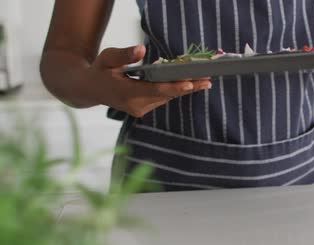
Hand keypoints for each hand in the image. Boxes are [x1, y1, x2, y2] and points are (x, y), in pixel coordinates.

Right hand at [88, 45, 211, 117]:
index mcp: (126, 94)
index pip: (155, 90)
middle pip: (166, 95)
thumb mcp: (107, 58)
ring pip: (167, 98)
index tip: (190, 83)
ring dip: (184, 89)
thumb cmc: (99, 70)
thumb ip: (124, 55)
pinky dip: (175, 90)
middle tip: (207, 81)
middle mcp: (136, 105)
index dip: (174, 87)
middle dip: (188, 87)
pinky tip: (191, 82)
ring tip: (204, 80)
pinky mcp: (144, 109)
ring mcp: (141, 109)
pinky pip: (163, 98)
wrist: (90, 89)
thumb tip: (140, 50)